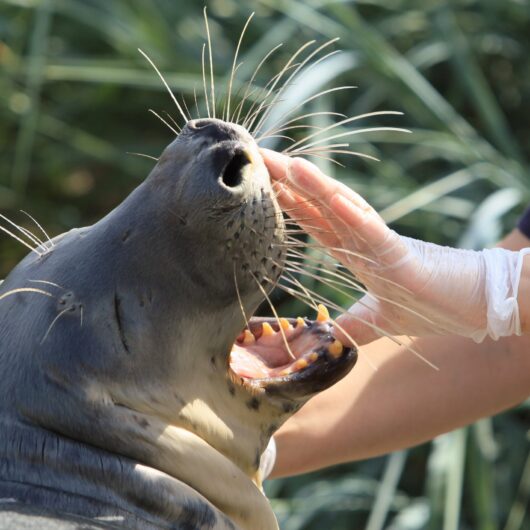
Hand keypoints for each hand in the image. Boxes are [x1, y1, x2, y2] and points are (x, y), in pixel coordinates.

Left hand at [262, 149, 527, 344]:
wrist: (478, 309)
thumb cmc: (434, 306)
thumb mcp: (380, 320)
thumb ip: (353, 326)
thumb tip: (328, 339)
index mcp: (358, 253)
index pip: (315, 222)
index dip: (288, 202)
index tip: (262, 184)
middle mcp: (366, 241)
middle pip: (321, 206)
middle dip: (289, 183)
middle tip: (259, 157)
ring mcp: (384, 246)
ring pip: (345, 211)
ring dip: (317, 187)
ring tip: (289, 164)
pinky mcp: (404, 257)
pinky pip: (376, 234)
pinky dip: (355, 216)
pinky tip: (333, 199)